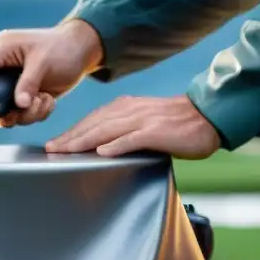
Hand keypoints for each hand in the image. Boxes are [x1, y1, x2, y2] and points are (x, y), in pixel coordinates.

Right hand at [0, 19, 104, 127]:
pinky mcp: (19, 95)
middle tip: (34, 104)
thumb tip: (19, 105)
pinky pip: (19, 113)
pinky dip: (35, 112)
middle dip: (14, 109)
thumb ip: (28, 83)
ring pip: (6, 111)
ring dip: (28, 112)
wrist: (80, 52)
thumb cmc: (61, 48)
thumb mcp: (44, 62)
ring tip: (46, 99)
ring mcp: (8, 83)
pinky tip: (48, 99)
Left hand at [45, 95, 221, 158]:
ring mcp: (144, 120)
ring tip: (66, 151)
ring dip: (84, 141)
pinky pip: (133, 138)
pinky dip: (117, 145)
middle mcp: (131, 110)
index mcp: (126, 107)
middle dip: (70, 138)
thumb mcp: (144, 120)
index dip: (72, 132)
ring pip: (107, 130)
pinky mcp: (157, 131)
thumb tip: (102, 146)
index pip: (92, 120)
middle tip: (50, 150)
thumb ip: (124, 129)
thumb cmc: (177, 123)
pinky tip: (102, 153)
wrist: (209, 117)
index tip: (54, 144)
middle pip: (94, 125)